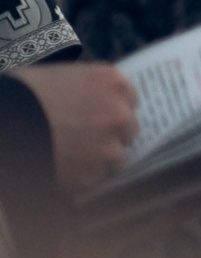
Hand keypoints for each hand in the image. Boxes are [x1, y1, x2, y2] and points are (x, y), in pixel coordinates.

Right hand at [12, 60, 139, 196]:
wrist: (2, 122)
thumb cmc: (23, 95)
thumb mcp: (62, 77)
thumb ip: (89, 89)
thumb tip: (97, 100)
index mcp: (112, 84)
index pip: (131, 99)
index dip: (115, 108)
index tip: (105, 116)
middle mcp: (118, 115)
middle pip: (128, 129)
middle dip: (111, 135)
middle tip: (88, 139)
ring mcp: (107, 148)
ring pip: (117, 158)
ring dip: (100, 160)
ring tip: (74, 158)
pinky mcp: (90, 176)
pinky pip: (96, 180)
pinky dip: (82, 178)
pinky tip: (63, 170)